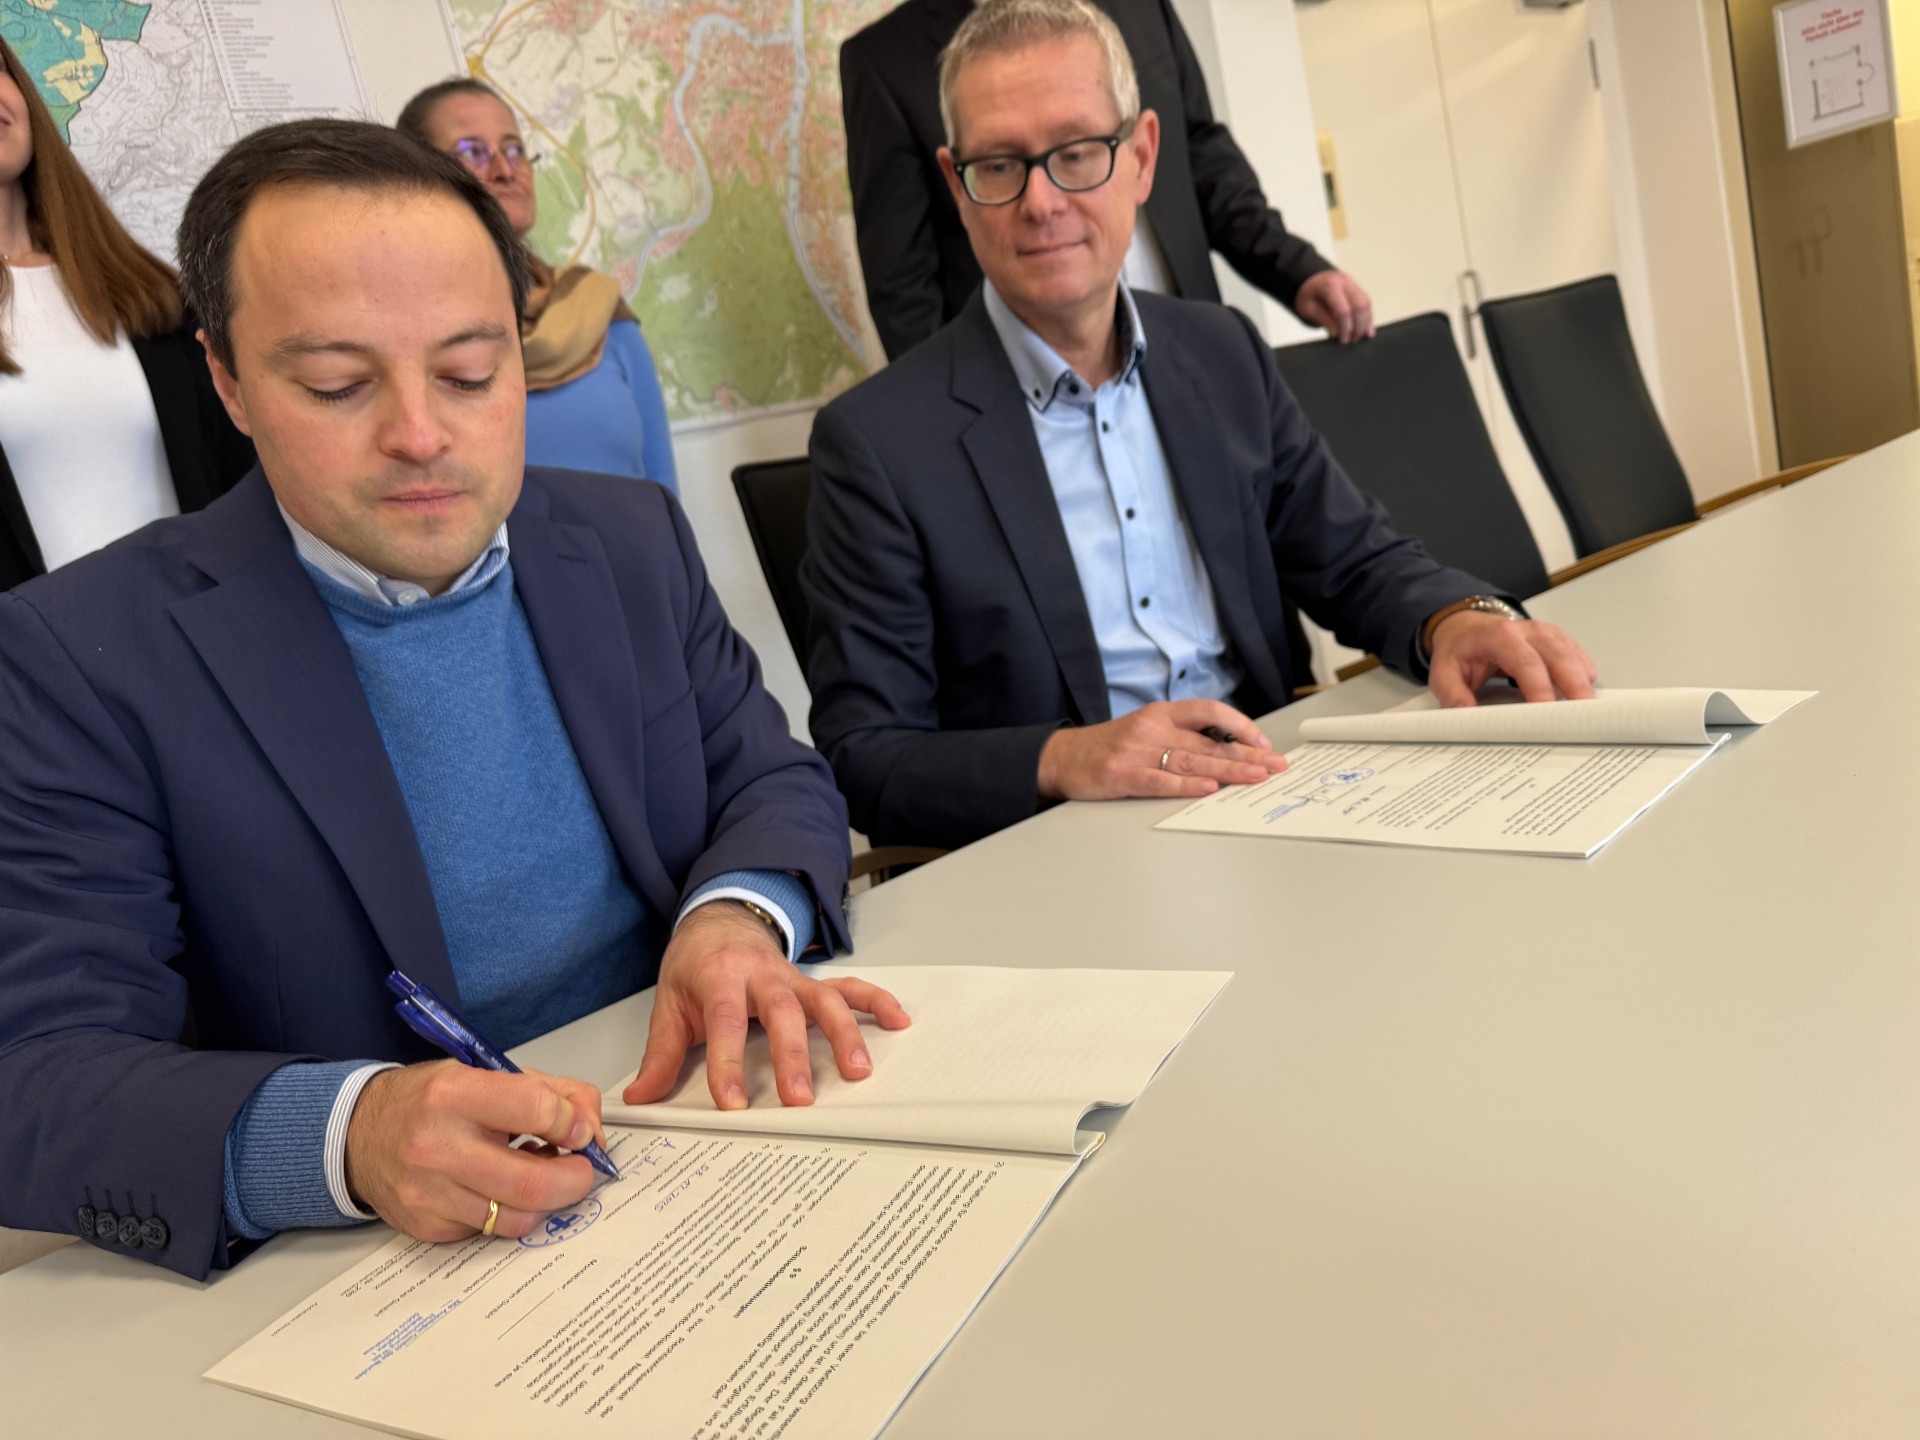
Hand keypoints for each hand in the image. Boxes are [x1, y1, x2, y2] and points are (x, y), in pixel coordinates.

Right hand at [344, 1061, 606, 1241]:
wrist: (358, 1134)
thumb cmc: (428, 1101)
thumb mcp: (484, 1074)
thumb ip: (550, 1092)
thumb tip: (591, 1126)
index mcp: (455, 1094)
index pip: (537, 1110)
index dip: (573, 1123)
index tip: (580, 1130)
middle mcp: (437, 1146)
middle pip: (533, 1182)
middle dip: (574, 1179)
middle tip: (581, 1170)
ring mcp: (429, 1194)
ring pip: (517, 1217)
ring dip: (545, 1201)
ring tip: (540, 1176)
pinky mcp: (427, 1226)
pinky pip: (490, 1231)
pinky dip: (508, 1212)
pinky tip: (500, 1189)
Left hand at [624, 901, 910, 1111]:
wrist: (719, 922)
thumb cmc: (695, 967)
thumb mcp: (669, 1005)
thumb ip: (659, 1055)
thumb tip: (640, 1099)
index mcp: (719, 978)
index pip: (724, 1021)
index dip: (728, 1062)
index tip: (733, 1103)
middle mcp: (761, 975)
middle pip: (781, 1011)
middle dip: (793, 1055)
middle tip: (800, 1098)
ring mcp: (793, 977)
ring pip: (824, 999)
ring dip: (844, 1033)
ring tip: (857, 1071)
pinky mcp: (813, 982)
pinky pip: (850, 987)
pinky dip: (876, 1001)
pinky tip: (898, 1021)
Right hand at [1037, 699, 1288, 800]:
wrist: (1063, 757)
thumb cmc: (1110, 747)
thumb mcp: (1147, 730)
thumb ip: (1182, 737)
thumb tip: (1229, 753)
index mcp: (1162, 713)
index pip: (1210, 712)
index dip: (1241, 727)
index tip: (1263, 744)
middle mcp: (1152, 728)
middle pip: (1208, 741)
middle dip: (1247, 755)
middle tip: (1275, 766)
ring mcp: (1136, 751)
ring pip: (1192, 760)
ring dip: (1228, 770)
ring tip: (1256, 777)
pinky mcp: (1122, 774)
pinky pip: (1160, 781)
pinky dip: (1187, 785)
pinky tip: (1208, 788)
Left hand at [1293, 270, 1374, 343]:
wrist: (1310, 279)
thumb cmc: (1307, 294)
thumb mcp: (1309, 309)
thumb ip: (1325, 320)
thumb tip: (1339, 334)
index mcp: (1330, 285)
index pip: (1344, 310)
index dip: (1345, 328)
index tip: (1344, 340)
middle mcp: (1345, 282)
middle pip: (1361, 306)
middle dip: (1359, 326)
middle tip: (1353, 340)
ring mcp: (1353, 283)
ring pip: (1367, 304)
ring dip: (1366, 323)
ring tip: (1359, 337)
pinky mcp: (1358, 288)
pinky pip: (1367, 303)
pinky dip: (1367, 317)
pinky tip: (1366, 330)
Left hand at [1427, 610, 1597, 705]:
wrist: (1466, 626)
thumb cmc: (1460, 650)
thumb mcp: (1444, 672)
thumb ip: (1453, 695)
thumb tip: (1468, 716)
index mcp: (1500, 636)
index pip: (1526, 663)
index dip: (1539, 689)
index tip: (1546, 713)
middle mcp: (1529, 631)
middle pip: (1560, 658)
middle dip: (1573, 688)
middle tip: (1582, 718)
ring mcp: (1548, 634)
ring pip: (1574, 658)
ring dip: (1582, 685)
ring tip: (1588, 714)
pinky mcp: (1560, 641)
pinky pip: (1579, 658)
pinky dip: (1584, 678)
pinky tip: (1582, 697)